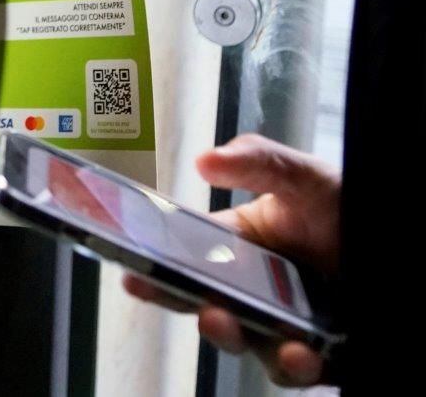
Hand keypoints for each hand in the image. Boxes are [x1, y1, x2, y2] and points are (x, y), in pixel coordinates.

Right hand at [123, 133, 340, 386]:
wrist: (398, 239)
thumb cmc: (350, 206)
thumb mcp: (306, 176)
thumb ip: (259, 162)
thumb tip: (204, 160)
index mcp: (239, 246)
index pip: (185, 261)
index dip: (155, 270)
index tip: (132, 272)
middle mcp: (254, 291)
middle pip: (205, 307)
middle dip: (186, 308)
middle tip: (180, 299)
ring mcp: (285, 326)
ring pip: (248, 346)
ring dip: (233, 339)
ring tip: (229, 323)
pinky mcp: (321, 355)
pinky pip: (298, 370)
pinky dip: (294, 366)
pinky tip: (301, 352)